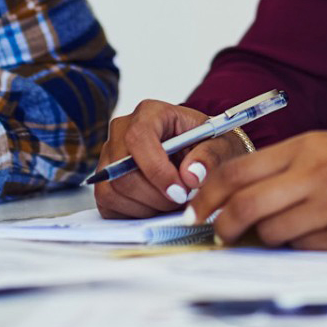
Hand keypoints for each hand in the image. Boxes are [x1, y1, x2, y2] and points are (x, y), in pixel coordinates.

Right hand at [93, 99, 252, 217]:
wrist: (198, 154)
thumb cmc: (207, 145)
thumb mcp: (222, 145)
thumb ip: (211, 156)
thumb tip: (191, 175)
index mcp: (150, 113)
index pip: (138, 138)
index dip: (157, 169)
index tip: (181, 191)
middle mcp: (122, 131)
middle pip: (122, 172)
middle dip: (156, 196)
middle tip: (182, 200)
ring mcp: (109, 156)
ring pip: (113, 191)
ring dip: (147, 206)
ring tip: (172, 201)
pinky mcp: (104, 180)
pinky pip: (108, 204)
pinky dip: (134, 213)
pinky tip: (156, 205)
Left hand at [192, 131, 326, 249]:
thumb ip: (296, 169)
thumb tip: (249, 198)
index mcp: (309, 146)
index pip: (237, 171)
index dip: (208, 195)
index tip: (198, 209)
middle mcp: (316, 173)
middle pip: (243, 206)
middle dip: (224, 227)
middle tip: (221, 236)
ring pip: (272, 234)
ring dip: (270, 240)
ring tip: (292, 231)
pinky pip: (308, 251)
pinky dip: (306, 250)